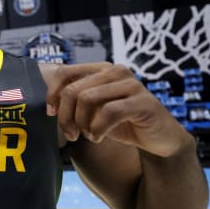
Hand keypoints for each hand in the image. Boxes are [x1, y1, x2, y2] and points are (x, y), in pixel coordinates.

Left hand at [41, 62, 186, 157]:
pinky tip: (98, 138)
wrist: (159, 139)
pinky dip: (97, 129)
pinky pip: (109, 113)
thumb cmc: (122, 123)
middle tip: (71, 134)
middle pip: (73, 90)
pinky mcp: (143, 102)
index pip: (65, 72)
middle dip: (66, 116)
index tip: (51, 113)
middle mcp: (116, 71)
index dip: (52, 93)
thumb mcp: (94, 110)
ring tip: (87, 135)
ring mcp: (132, 85)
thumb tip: (50, 104)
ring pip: (87, 99)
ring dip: (81, 123)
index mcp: (101, 69)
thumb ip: (76, 101)